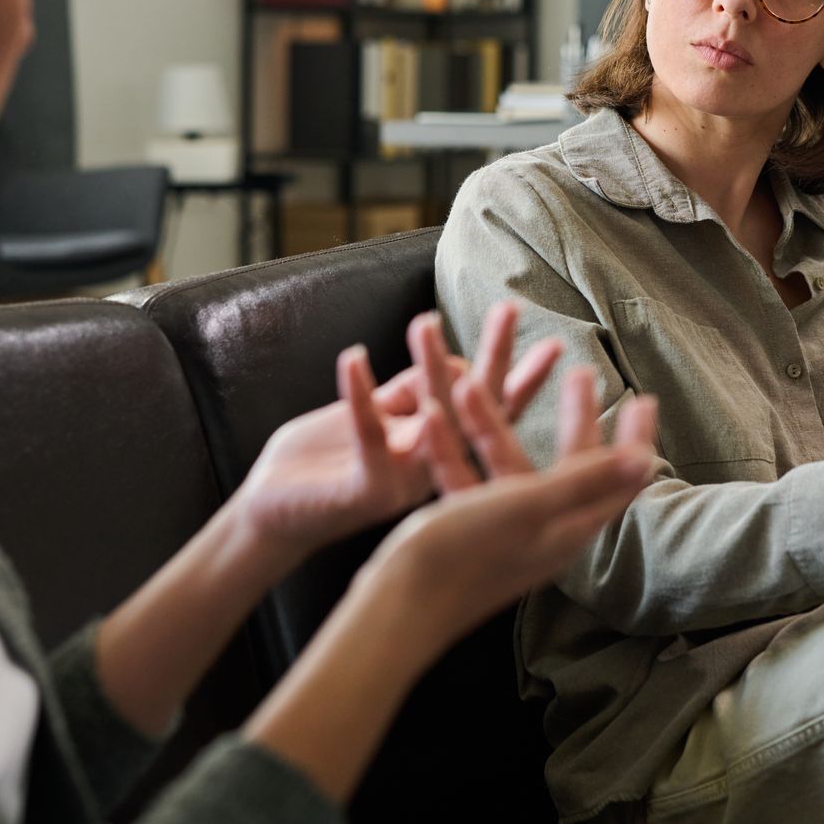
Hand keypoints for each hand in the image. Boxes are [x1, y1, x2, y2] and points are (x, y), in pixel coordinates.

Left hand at [235, 304, 561, 559]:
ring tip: (426, 319)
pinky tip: (354, 357)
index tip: (553, 346)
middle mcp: (429, 468)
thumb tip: (451, 365)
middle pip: (472, 409)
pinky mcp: (365, 490)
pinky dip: (361, 394)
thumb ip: (407, 393)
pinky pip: (369, 436)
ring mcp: (402, 482)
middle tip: (512, 310)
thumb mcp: (374, 415)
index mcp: (436, 450)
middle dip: (494, 358)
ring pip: (429, 419)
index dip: (520, 379)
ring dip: (428, 365)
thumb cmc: (322, 461)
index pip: (487, 410)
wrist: (270, 513)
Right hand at [364, 365, 658, 652]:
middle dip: (575, 418)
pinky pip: (466, 479)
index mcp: (568, 526)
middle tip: (580, 374)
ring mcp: (505, 533)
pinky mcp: (467, 533)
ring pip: (509, 464)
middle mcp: (544, 531)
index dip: (633, 438)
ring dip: (495, 422)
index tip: (642, 398)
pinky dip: (453, 449)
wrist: (400, 607)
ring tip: (479, 380)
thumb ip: (586, 480)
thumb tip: (646, 459)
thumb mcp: (530, 505)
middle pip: (570, 466)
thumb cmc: (466, 554)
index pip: (616, 479)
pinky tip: (431, 417)